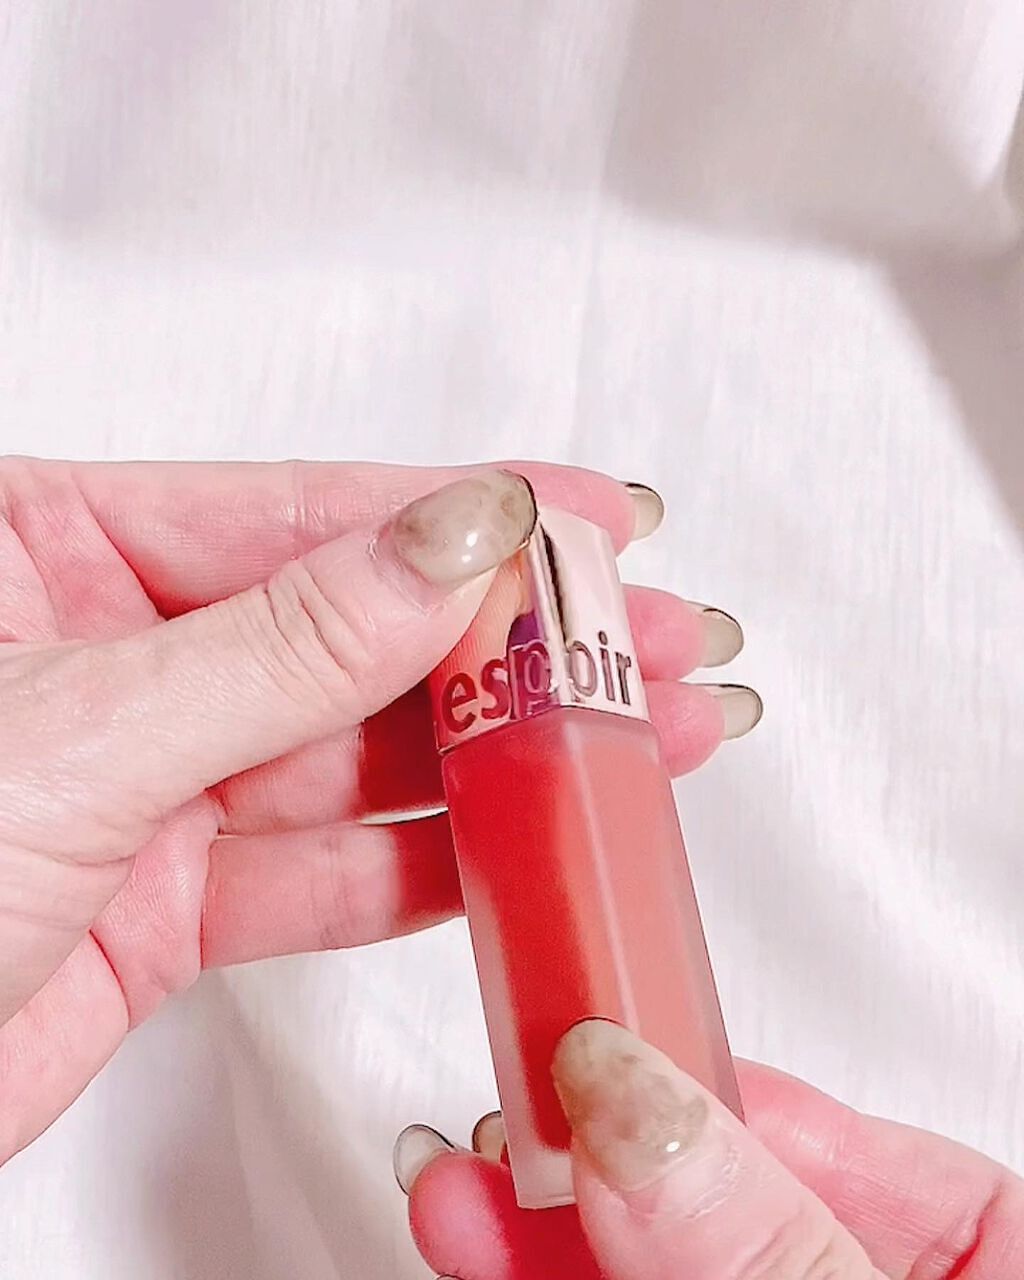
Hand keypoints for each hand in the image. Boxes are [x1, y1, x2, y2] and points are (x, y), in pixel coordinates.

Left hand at [0, 459, 754, 1165]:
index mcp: (52, 548)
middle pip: (358, 633)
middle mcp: (116, 655)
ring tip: (631, 736)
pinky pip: (329, 874)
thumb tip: (442, 541)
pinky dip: (434, 866)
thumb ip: (287, 642)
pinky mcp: (170, 904)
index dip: (462, 514)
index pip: (304, 510)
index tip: (585, 519)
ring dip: (503, 757)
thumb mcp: (85, 724)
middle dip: (517, 642)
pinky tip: (528, 839)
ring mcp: (154, 782)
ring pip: (362, 757)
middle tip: (641, 637)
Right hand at [399, 1022, 1023, 1277]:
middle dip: (595, 1149)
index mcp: (986, 1260)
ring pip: (636, 1260)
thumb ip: (774, 1247)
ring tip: (464, 1190)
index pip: (838, 1136)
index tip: (603, 1039)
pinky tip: (484, 1248)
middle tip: (510, 1092)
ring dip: (533, 1224)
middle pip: (710, 1191)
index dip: (704, 1082)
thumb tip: (644, 1116)